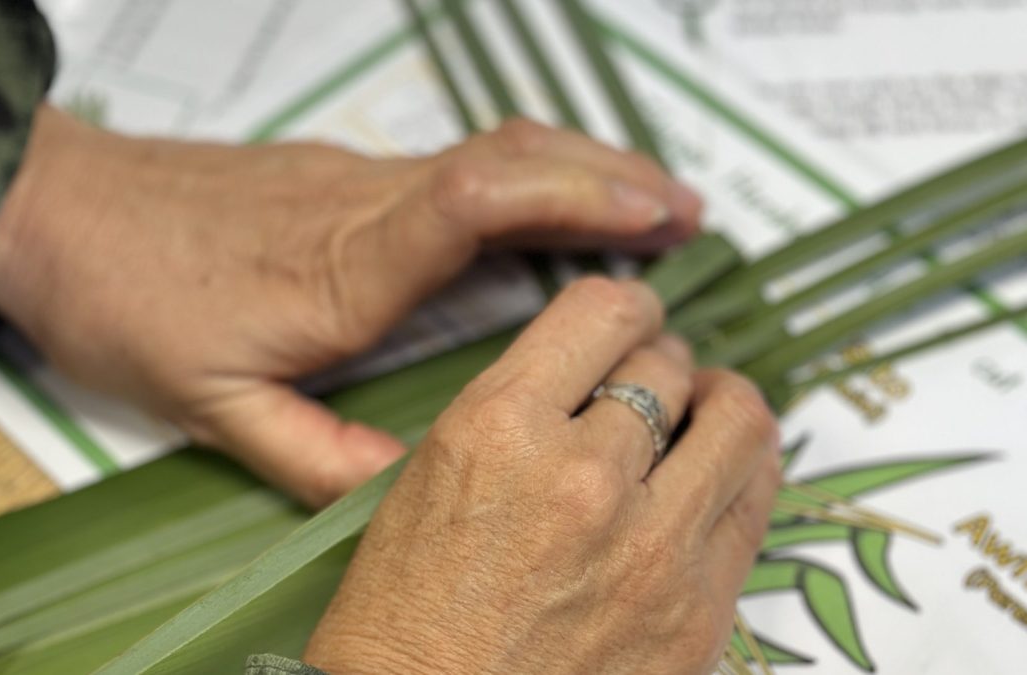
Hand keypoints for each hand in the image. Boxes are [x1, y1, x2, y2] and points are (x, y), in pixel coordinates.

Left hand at [0, 106, 701, 504]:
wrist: (60, 212)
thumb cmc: (128, 299)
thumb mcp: (211, 404)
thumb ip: (314, 457)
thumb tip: (408, 493)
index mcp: (344, 267)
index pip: (473, 202)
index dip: (572, 196)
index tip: (652, 213)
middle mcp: (366, 208)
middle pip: (509, 159)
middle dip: (609, 177)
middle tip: (687, 212)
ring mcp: (360, 181)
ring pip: (494, 150)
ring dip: (580, 168)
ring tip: (651, 202)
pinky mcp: (350, 178)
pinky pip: (464, 163)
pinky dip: (533, 177)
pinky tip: (557, 204)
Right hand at [303, 278, 780, 673]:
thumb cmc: (404, 620)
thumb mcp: (431, 478)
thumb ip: (517, 412)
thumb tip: (592, 379)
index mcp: (498, 428)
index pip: (601, 313)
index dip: (627, 306)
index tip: (632, 318)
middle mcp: (581, 475)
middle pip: (668, 365)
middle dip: (663, 361)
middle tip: (658, 377)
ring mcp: (650, 546)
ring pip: (738, 423)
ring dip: (722, 405)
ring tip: (707, 415)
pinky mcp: (697, 610)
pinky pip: (754, 505)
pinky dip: (741, 475)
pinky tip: (716, 479)